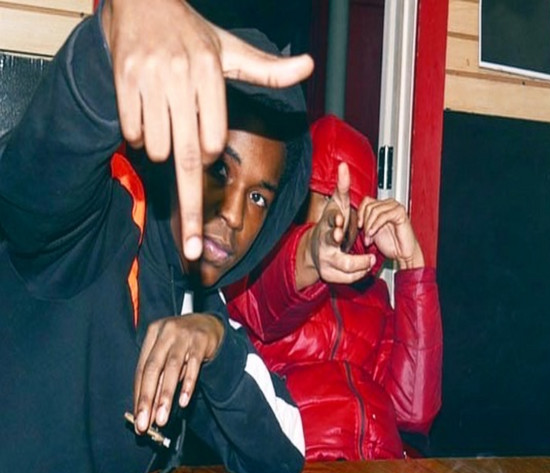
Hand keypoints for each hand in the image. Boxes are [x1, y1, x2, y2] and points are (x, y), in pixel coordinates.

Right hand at [101, 0, 313, 260]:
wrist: (140, 0)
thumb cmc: (192, 34)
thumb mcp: (231, 51)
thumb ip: (268, 70)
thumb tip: (308, 66)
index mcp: (210, 71)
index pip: (213, 141)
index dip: (209, 152)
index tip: (204, 151)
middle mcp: (181, 76)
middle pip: (187, 158)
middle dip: (191, 212)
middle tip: (192, 252)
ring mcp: (149, 79)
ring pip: (159, 148)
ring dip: (162, 149)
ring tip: (164, 118)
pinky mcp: (123, 82)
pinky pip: (133, 133)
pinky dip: (139, 136)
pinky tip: (144, 111)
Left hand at [133, 313, 223, 432]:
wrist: (210, 324)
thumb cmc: (183, 343)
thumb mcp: (168, 355)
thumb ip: (159, 378)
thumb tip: (149, 410)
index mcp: (152, 334)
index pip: (141, 369)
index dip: (139, 395)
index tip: (138, 418)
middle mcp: (166, 332)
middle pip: (153, 368)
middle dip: (147, 398)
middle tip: (144, 423)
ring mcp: (184, 335)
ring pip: (172, 368)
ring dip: (166, 396)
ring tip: (162, 418)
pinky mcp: (201, 341)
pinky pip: (194, 365)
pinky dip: (188, 384)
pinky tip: (183, 401)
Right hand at [296, 163, 374, 288]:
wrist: (314, 248)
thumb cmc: (329, 225)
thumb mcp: (335, 205)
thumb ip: (341, 187)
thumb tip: (344, 167)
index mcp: (325, 227)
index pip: (327, 223)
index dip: (333, 221)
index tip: (339, 221)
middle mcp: (324, 246)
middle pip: (335, 251)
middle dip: (351, 257)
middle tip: (368, 258)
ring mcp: (326, 262)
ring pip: (345, 267)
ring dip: (361, 265)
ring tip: (371, 261)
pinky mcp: (330, 275)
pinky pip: (348, 277)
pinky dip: (358, 273)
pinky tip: (365, 267)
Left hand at [358, 197, 423, 269]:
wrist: (402, 253)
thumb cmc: (390, 244)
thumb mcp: (371, 231)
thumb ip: (365, 222)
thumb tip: (355, 218)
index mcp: (382, 206)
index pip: (366, 201)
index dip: (360, 213)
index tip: (358, 226)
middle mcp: (389, 204)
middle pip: (369, 206)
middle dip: (365, 222)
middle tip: (366, 236)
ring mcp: (395, 207)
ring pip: (374, 210)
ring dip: (369, 226)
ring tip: (370, 237)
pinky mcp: (400, 213)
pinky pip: (383, 216)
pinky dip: (375, 225)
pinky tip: (373, 233)